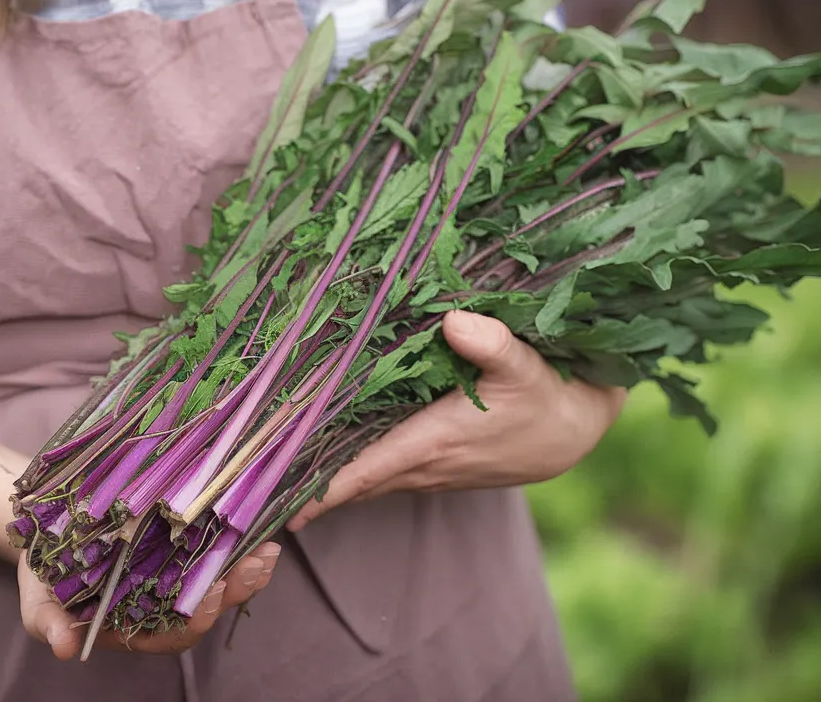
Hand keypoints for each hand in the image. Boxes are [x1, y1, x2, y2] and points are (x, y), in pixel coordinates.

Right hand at [17, 542, 280, 658]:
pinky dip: (236, 533)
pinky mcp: (182, 539)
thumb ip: (50, 624)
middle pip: (209, 603)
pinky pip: (215, 542)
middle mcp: (163, 603)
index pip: (175, 632)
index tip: (213, 598)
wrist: (45, 532)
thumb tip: (64, 647)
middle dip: (238, 588)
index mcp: (136, 626)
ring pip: (220, 574)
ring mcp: (176, 571)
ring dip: (247, 564)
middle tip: (258, 565)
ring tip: (268, 548)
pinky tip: (257, 518)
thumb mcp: (39, 600)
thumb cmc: (44, 576)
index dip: (197, 618)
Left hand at [288, 310, 625, 530]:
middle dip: (303, 485)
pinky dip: (349, 470)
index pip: (362, 470)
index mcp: (432, 441)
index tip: (274, 500)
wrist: (571, 433)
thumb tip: (453, 321)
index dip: (317, 486)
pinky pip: (380, 474)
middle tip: (249, 483)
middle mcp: (423, 465)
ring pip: (363, 479)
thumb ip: (492, 344)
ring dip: (323, 479)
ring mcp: (427, 472)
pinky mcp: (433, 467)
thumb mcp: (526, 364)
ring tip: (271, 469)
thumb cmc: (546, 398)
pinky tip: (324, 452)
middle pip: (350, 482)